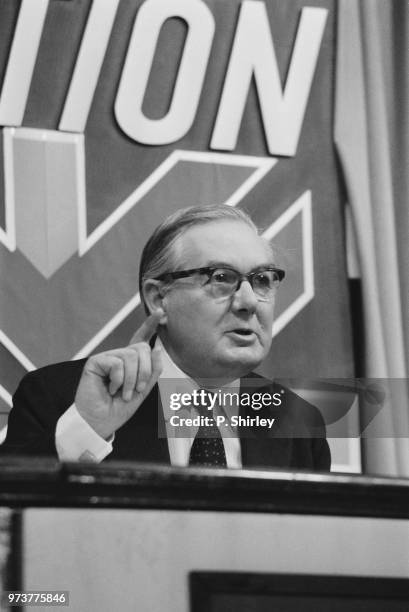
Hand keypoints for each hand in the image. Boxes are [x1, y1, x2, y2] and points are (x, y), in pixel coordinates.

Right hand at [74, 310, 163, 438]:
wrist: (100, 422)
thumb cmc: (118, 409)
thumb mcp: (143, 391)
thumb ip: (152, 371)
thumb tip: (156, 348)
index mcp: (131, 363)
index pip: (141, 339)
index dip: (150, 325)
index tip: (161, 312)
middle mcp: (119, 357)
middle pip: (141, 348)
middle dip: (145, 371)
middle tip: (137, 391)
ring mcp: (107, 357)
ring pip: (131, 356)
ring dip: (132, 380)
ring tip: (124, 393)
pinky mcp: (96, 361)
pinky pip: (117, 363)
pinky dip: (118, 379)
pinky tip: (110, 388)